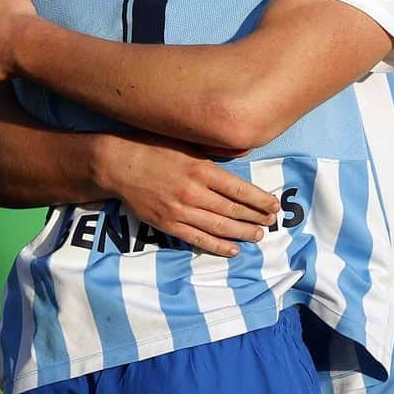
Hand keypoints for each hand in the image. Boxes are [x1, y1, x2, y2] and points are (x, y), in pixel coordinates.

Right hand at [98, 134, 280, 257]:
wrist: (119, 164)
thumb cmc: (154, 148)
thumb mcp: (187, 143)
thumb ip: (214, 153)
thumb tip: (242, 154)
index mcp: (201, 169)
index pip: (239, 189)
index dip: (260, 200)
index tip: (274, 205)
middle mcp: (194, 192)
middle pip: (233, 210)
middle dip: (256, 217)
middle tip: (271, 222)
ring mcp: (180, 210)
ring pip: (219, 226)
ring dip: (242, 233)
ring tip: (258, 236)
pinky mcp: (168, 224)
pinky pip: (198, 239)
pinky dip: (217, 246)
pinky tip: (232, 249)